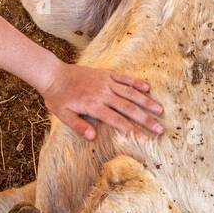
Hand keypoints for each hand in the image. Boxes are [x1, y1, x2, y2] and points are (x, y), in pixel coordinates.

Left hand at [39, 63, 163, 140]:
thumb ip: (78, 126)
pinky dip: (136, 83)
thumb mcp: (63, 115)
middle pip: (129, 108)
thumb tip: (92, 137)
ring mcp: (106, 82)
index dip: (132, 130)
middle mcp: (103, 94)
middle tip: (160, 128)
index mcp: (94, 106)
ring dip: (146, 101)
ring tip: (160, 110)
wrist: (53, 74)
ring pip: (130, 93)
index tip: (144, 138)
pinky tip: (147, 88)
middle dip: (145, 119)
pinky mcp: (106, 74)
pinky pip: (124, 78)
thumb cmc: (58, 97)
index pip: (117, 120)